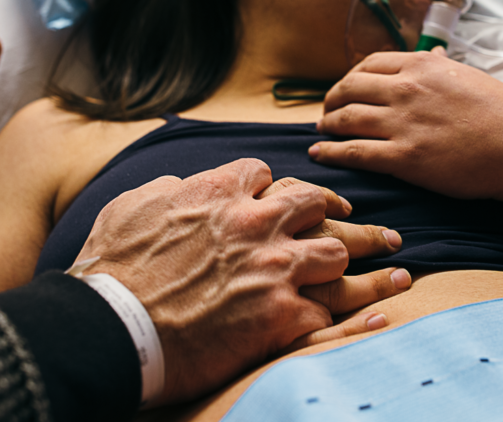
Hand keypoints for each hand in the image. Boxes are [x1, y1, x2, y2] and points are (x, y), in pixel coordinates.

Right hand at [74, 158, 409, 403]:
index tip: (292, 199)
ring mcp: (272, 268)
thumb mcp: (131, 208)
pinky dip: (352, 318)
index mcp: (220, 192)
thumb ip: (169, 190)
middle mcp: (256, 223)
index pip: (270, 175)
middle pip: (317, 206)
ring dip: (358, 263)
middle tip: (362, 222)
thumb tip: (183, 186)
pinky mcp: (279, 316)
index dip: (282, 188)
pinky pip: (329, 314)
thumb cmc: (112, 270)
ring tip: (391, 264)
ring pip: (337, 255)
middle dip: (340, 214)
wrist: (111, 327)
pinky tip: (378, 316)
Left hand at [310, 49, 502, 215]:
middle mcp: (407, 89)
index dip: (350, 78)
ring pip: (346, 119)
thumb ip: (441, 67)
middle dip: (332, 100)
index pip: (370, 64)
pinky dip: (331, 152)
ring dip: (327, 125)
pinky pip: (354, 152)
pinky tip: (320, 155)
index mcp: (423, 66)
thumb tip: (432, 55)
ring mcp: (404, 123)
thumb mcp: (468, 76)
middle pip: (350, 88)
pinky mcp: (405, 158)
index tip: (345, 88)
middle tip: (327, 111)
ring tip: (321, 132)